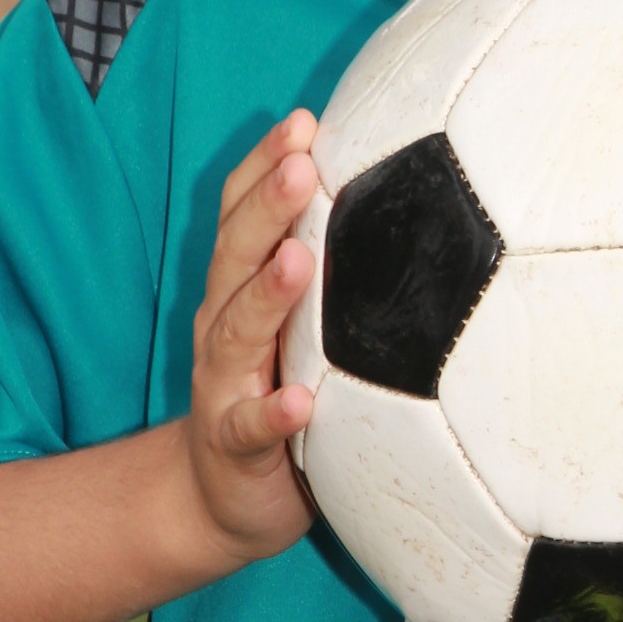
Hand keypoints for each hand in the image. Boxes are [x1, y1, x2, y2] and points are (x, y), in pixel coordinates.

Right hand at [182, 108, 321, 561]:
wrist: (215, 501)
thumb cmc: (275, 398)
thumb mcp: (300, 330)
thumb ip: (330, 275)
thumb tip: (407, 207)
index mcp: (241, 291)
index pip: (243, 214)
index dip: (265, 165)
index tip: (304, 120)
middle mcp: (222, 327)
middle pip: (235, 255)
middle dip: (267, 205)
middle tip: (302, 164)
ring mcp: (222, 385)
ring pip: (236, 331)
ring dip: (267, 293)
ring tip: (298, 259)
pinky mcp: (232, 445)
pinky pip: (252, 426)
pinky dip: (274, 412)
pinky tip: (300, 401)